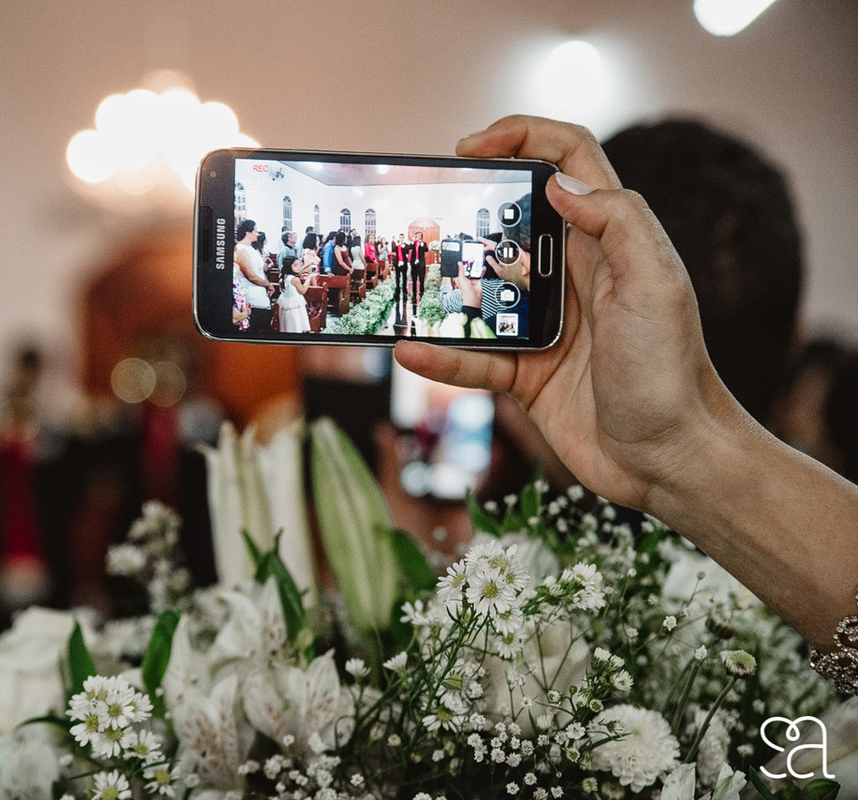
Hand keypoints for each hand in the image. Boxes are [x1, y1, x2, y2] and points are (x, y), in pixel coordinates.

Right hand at [395, 115, 738, 512]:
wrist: (669, 460)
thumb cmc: (671, 371)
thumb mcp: (656, 284)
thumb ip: (617, 222)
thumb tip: (558, 181)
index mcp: (608, 242)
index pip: (567, 161)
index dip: (522, 136)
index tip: (470, 145)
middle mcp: (573, 276)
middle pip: (511, 220)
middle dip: (467, 208)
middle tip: (425, 208)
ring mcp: (544, 325)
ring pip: (480, 290)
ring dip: (443, 284)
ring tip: (406, 277)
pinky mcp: (525, 374)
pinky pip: (472, 358)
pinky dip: (441, 358)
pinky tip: (412, 351)